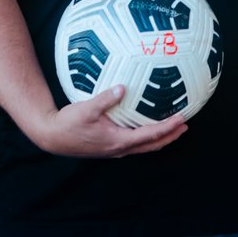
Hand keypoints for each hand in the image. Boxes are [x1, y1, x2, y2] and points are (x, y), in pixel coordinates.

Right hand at [29, 86, 188, 158]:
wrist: (52, 137)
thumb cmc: (68, 124)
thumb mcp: (86, 109)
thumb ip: (105, 98)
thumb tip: (122, 87)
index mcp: (118, 141)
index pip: (150, 136)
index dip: (168, 128)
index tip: (182, 119)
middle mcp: (119, 148)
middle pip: (152, 145)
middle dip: (170, 136)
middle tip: (185, 126)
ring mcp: (114, 149)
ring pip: (144, 146)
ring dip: (160, 138)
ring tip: (173, 128)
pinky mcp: (109, 146)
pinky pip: (134, 142)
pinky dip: (147, 136)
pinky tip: (147, 125)